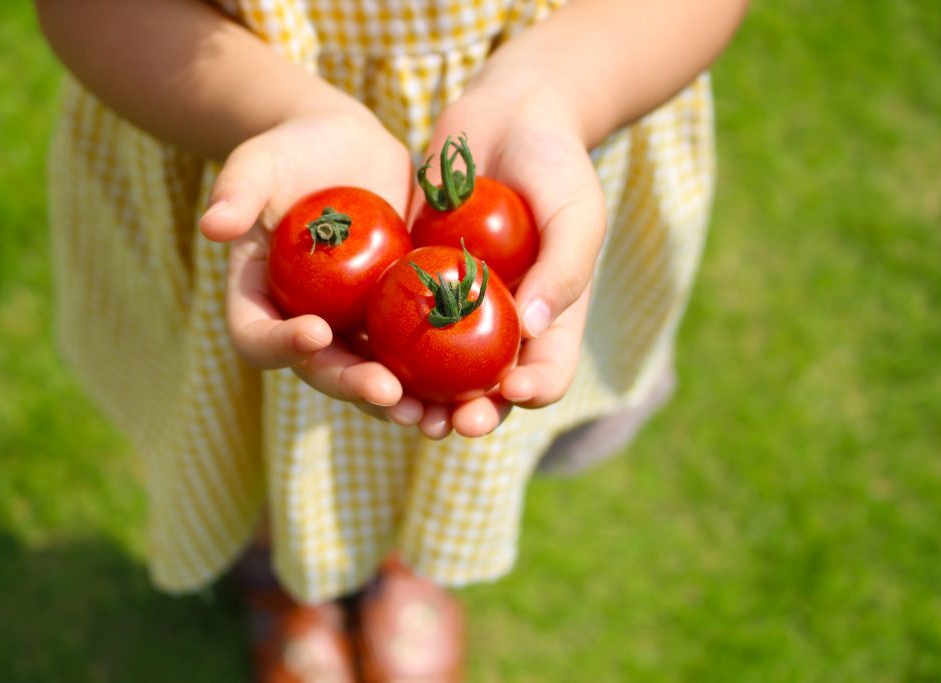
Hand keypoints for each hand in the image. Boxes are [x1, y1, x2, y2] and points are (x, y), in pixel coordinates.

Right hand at [201, 107, 426, 427]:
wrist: (349, 149)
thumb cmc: (293, 151)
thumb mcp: (260, 161)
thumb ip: (237, 189)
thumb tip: (210, 227)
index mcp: (261, 301)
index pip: (257, 337)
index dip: (281, 344)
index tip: (316, 332)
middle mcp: (304, 327)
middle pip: (322, 371)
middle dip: (353, 386)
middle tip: (389, 393)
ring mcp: (352, 329)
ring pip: (373, 376)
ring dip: (400, 401)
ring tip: (431, 415)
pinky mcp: (395, 320)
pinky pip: (415, 354)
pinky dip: (438, 374)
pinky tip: (471, 387)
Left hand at [412, 84, 606, 437]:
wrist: (503, 116)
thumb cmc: (554, 162)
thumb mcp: (576, 208)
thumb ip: (564, 266)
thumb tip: (531, 327)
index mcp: (551, 316)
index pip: (548, 370)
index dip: (532, 390)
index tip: (510, 391)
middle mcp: (503, 321)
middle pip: (488, 384)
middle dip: (472, 412)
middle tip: (451, 425)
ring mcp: (457, 304)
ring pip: (439, 366)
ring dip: (424, 396)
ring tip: (404, 411)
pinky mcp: (416, 281)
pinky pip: (401, 320)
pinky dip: (385, 345)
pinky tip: (364, 355)